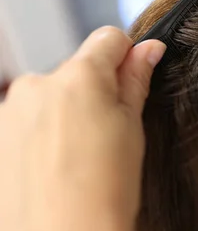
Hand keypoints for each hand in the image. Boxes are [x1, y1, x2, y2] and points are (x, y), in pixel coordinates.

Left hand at [0, 26, 165, 230]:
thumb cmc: (103, 192)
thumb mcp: (132, 129)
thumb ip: (136, 80)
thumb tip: (149, 49)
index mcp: (78, 76)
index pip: (109, 38)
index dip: (126, 56)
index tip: (131, 78)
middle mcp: (37, 83)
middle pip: (77, 69)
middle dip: (93, 90)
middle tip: (106, 132)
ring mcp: (10, 110)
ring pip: (50, 95)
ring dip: (65, 111)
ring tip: (77, 154)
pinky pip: (27, 118)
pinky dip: (42, 132)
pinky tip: (54, 163)